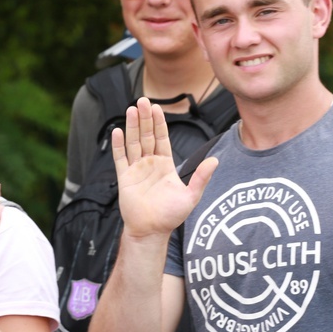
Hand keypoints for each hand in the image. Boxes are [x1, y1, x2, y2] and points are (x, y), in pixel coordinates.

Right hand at [112, 97, 216, 238]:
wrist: (151, 231)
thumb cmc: (171, 216)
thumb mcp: (191, 196)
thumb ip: (201, 177)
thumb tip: (215, 160)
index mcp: (165, 165)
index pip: (162, 138)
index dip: (159, 123)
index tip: (157, 107)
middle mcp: (150, 164)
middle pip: (146, 136)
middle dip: (145, 118)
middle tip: (142, 100)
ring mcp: (136, 170)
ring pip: (133, 143)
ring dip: (132, 126)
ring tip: (131, 109)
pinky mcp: (124, 179)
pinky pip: (120, 158)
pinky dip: (118, 145)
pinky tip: (117, 131)